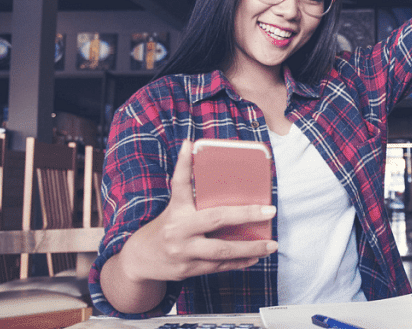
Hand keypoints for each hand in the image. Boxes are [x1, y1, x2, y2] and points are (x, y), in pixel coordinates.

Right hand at [115, 140, 276, 283]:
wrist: (140, 260)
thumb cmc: (166, 228)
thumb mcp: (174, 209)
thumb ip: (192, 194)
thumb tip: (213, 170)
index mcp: (175, 209)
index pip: (179, 183)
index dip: (183, 163)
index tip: (189, 144)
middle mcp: (178, 229)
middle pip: (216, 218)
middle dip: (246, 214)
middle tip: (270, 211)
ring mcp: (183, 251)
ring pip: (222, 249)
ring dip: (250, 248)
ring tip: (271, 244)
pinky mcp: (188, 269)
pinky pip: (219, 266)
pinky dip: (239, 262)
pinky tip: (255, 258)